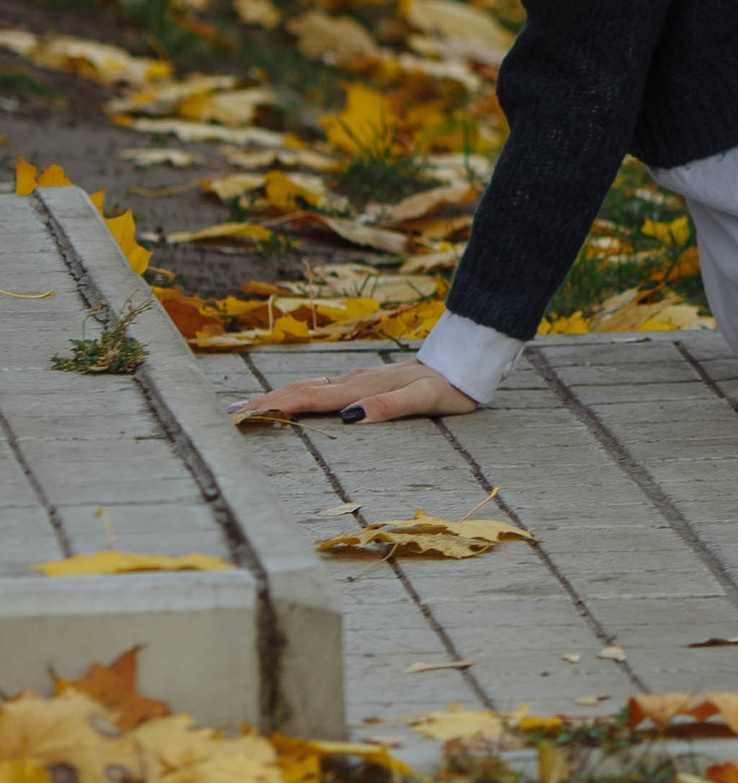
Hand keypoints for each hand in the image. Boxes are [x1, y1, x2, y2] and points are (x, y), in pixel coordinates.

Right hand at [237, 359, 473, 429]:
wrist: (465, 363)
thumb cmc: (448, 387)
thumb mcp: (426, 399)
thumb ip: (390, 407)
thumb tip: (350, 418)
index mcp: (362, 389)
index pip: (310, 400)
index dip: (276, 407)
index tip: (243, 415)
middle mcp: (354, 382)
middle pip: (300, 391)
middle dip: (264, 402)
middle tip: (228, 414)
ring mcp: (358, 380)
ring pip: (308, 387)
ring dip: (275, 397)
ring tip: (246, 407)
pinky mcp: (364, 381)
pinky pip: (322, 388)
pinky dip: (297, 394)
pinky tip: (289, 398)